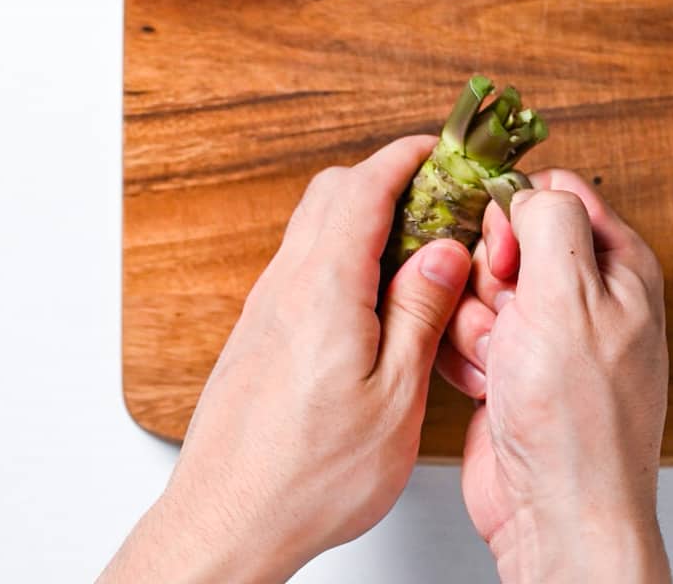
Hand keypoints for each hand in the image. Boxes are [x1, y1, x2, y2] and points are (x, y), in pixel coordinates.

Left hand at [101, 136, 471, 582]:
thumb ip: (420, 313)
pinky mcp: (260, 333)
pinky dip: (344, 255)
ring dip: (365, 218)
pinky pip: (303, 265)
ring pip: (314, 227)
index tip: (443, 150)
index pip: (364, 186)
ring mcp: (267, 308)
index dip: (408, 157)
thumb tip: (444, 252)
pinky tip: (378, 300)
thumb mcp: (394, 397)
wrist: (228, 521)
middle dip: (388, 178)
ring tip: (418, 253)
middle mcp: (286, 286)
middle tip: (438, 199)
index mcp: (324, 289)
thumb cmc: (308, 475)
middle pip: (332, 193)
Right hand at [436, 170, 671, 582]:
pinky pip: (463, 333)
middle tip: (509, 317)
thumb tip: (525, 190)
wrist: (556, 512)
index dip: (517, 213)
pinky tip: (487, 387)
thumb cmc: (578, 419)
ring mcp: (546, 335)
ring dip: (474, 325)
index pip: (556, 193)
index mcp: (617, 266)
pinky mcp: (511, 367)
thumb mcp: (570, 295)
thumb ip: (550, 219)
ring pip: (477, 288)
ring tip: (501, 363)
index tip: (506, 250)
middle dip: (490, 279)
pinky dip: (464, 358)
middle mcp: (585, 296)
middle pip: (506, 240)